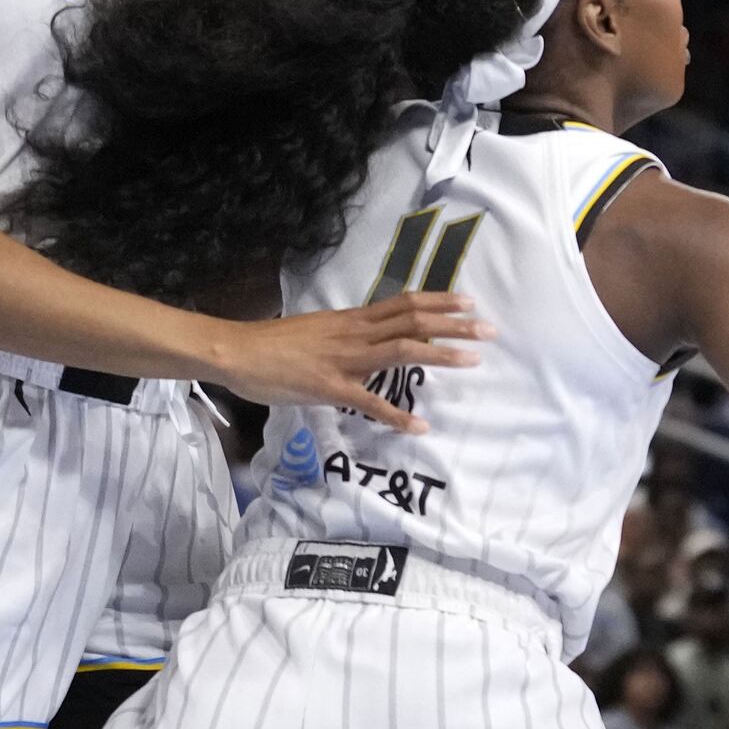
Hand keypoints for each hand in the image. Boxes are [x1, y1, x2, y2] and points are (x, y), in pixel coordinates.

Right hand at [206, 292, 491, 431]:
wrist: (239, 351)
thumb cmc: (276, 344)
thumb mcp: (321, 330)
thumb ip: (350, 334)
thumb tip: (372, 338)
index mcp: (354, 319)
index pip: (405, 303)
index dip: (440, 301)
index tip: (470, 302)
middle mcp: (356, 334)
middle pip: (414, 320)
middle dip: (455, 324)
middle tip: (490, 329)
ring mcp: (345, 360)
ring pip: (402, 350)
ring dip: (440, 355)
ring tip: (472, 360)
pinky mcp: (330, 388)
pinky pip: (370, 402)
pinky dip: (397, 415)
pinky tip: (419, 427)